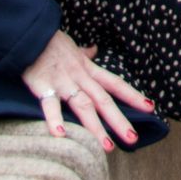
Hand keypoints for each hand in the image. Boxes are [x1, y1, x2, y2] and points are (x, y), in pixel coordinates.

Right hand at [21, 30, 152, 149]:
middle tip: (133, 139)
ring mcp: (63, 82)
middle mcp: (80, 77)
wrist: (30, 33)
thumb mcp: (73, 47)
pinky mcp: (43, 86)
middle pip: (104, 100)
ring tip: (106, 146)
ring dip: (95, 127)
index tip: (150, 108)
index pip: (115, 84)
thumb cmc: (51, 43)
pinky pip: (50, 105)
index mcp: (88, 69)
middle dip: (119, 121)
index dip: (132, 96)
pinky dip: (54, 119)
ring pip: (83, 106)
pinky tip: (60, 135)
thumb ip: (85, 53)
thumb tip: (94, 49)